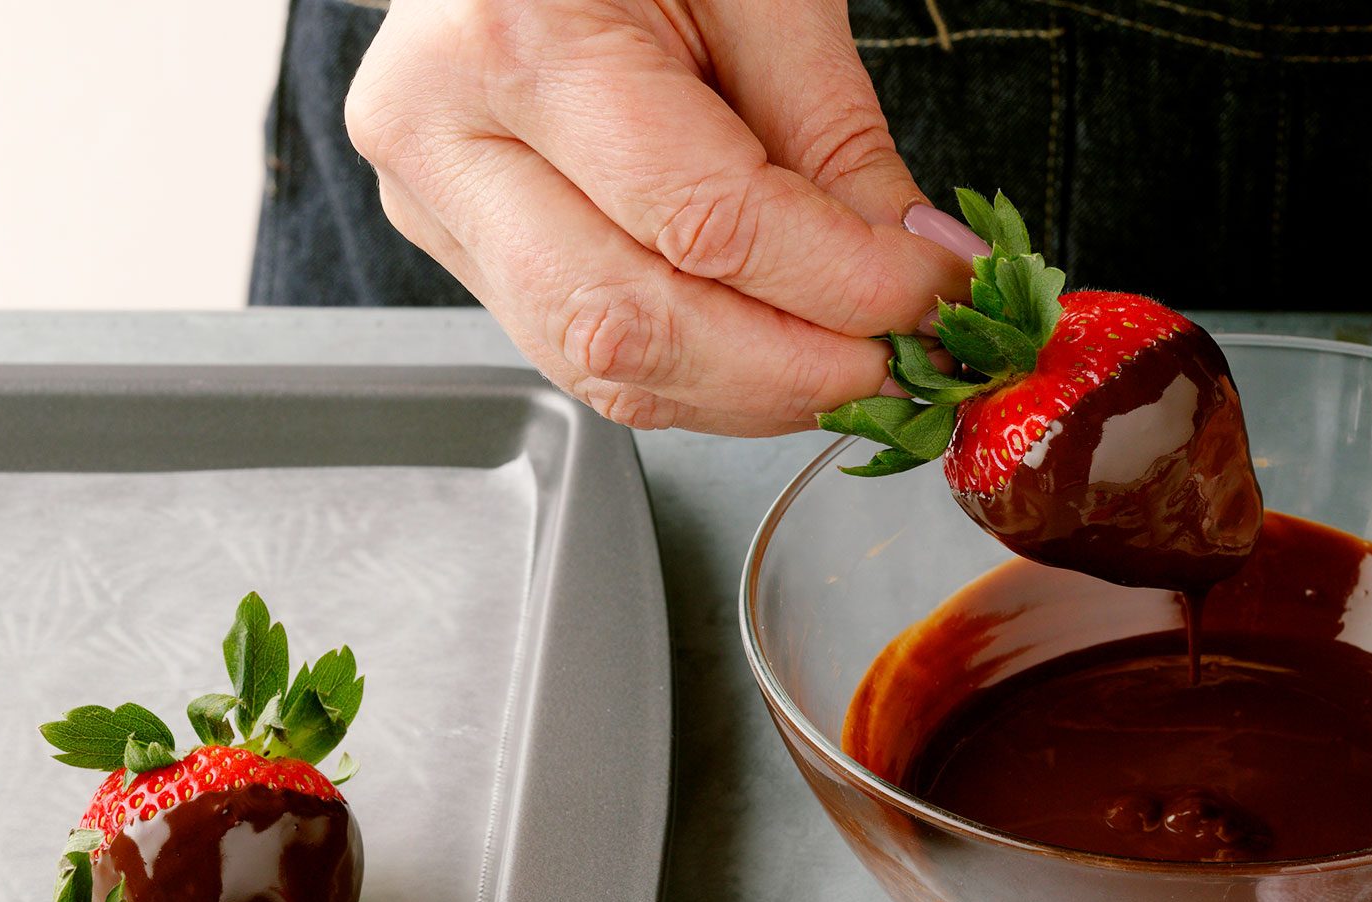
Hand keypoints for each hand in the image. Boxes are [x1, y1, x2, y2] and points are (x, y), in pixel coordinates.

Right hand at [346, 0, 972, 432]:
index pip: (703, 221)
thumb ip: (835, 137)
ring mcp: (438, 203)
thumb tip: (919, 272)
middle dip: (791, 371)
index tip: (934, 298)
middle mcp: (446, 131)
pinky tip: (777, 355)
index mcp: (516, 31)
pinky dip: (702, 379)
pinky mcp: (462, 250)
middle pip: (631, 328)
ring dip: (750, 394)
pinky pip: (587, 359)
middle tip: (902, 362)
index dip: (840, 285)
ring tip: (854, 366)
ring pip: (601, 370)